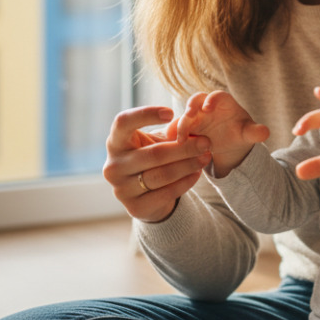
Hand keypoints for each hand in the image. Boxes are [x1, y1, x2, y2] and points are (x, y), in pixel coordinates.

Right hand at [102, 106, 212, 223]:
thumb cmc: (150, 156)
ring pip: (161, 175)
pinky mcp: (134, 207)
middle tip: (206, 142)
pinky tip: (197, 173)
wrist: (146, 195)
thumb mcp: (156, 141)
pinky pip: (166, 193)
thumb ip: (170, 131)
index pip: (123, 122)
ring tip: (206, 157)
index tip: (170, 112)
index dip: (145, 114)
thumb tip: (191, 120)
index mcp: (115, 142)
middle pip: (153, 154)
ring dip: (188, 165)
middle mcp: (113, 166)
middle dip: (184, 148)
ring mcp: (121, 189)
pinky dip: (185, 182)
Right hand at [176, 91, 269, 176]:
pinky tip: (171, 142)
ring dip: (180, 123)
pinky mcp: (185, 127)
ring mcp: (194, 116)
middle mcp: (205, 105)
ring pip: (184, 115)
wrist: (229, 143)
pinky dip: (173, 134)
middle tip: (188, 116)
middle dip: (191, 107)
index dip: (211, 100)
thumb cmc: (239, 132)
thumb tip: (265, 132)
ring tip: (179, 137)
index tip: (207, 108)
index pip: (216, 95)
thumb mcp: (248, 133)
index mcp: (222, 101)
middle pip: (196, 100)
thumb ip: (255, 132)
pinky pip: (177, 128)